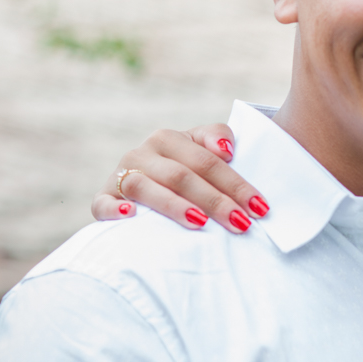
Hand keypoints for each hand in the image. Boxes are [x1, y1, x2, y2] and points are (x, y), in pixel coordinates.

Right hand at [91, 125, 268, 232]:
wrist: (140, 182)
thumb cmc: (180, 169)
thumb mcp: (199, 149)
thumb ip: (217, 137)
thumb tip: (226, 151)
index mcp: (168, 139)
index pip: (207, 162)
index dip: (236, 185)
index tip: (260, 208)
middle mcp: (142, 153)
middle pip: (182, 177)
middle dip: (215, 201)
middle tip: (241, 223)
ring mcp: (120, 175)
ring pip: (146, 188)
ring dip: (174, 206)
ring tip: (200, 223)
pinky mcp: (102, 198)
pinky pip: (102, 203)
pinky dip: (114, 209)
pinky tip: (131, 216)